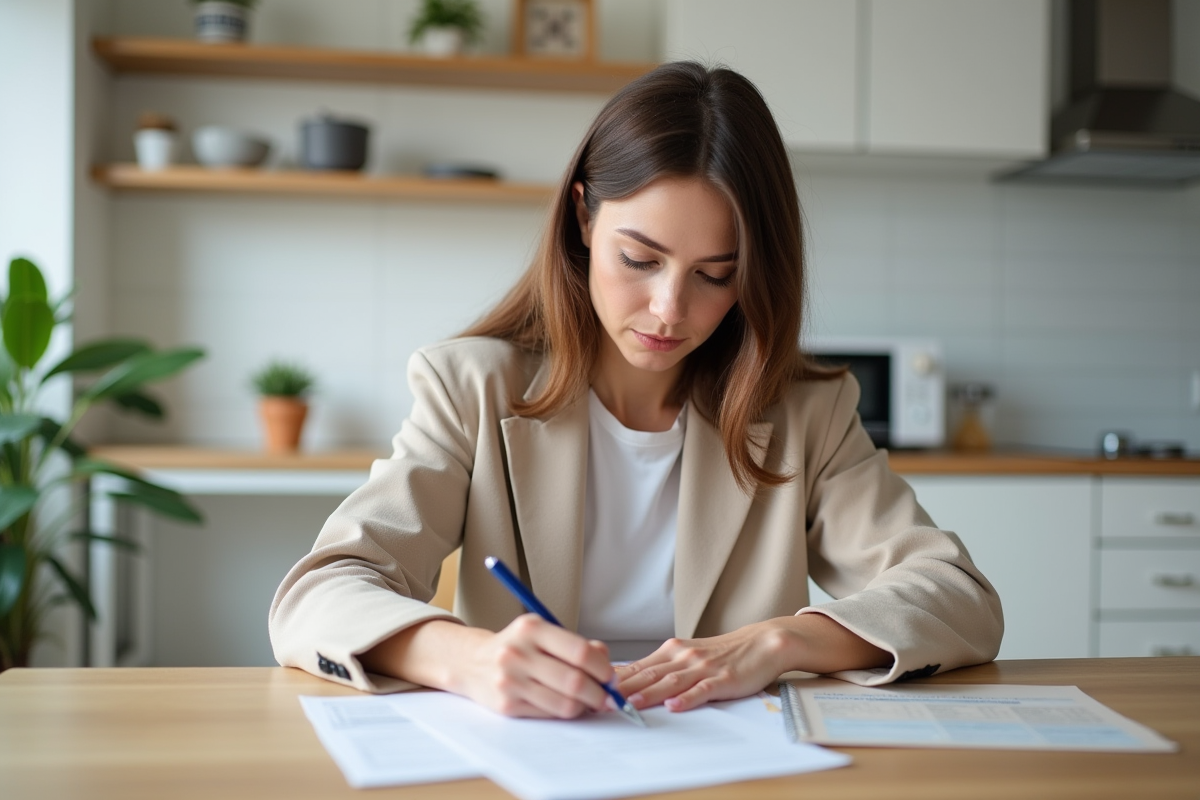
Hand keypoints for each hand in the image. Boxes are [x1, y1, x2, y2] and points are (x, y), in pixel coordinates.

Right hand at [366, 615, 615, 719]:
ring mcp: (510, 680)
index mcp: (532, 628)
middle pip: (574, 681)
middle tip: (608, 697)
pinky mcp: (507, 705)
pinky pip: (549, 714)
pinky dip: (565, 713)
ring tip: (588, 702)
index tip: (610, 676)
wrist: (472, 662)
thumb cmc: (517, 646)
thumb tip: (606, 663)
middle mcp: (518, 653)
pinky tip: (567, 705)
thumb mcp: (543, 633)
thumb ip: (576, 644)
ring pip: (564, 703)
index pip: (579, 651)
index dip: (602, 668)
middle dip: (599, 693)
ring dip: (585, 706)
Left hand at [615, 620, 792, 712]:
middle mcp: (683, 656)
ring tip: (630, 703)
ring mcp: (703, 668)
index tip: (591, 689)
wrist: (762, 643)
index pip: (637, 667)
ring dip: (649, 693)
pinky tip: (676, 705)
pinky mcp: (723, 679)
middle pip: (648, 674)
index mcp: (671, 651)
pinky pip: (703, 689)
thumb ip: (661, 668)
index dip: (613, 680)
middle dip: (623, 689)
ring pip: (670, 681)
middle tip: (600, 700)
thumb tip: (629, 681)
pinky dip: (688, 698)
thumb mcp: (688, 656)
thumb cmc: (723, 653)